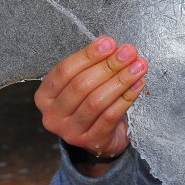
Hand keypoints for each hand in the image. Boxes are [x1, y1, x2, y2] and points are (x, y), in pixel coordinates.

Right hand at [34, 36, 147, 169]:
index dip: (88, 55)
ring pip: (97, 101)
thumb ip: (94, 64)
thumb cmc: (90, 100)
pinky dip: (127, 97)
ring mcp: (70, 131)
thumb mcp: (84, 80)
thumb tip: (112, 46)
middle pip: (81, 85)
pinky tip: (138, 83)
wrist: (100, 135)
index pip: (64, 71)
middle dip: (109, 66)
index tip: (109, 43)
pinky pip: (110, 116)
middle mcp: (53, 115)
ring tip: (138, 66)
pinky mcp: (91, 141)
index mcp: (45, 95)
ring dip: (121, 80)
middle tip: (129, 52)